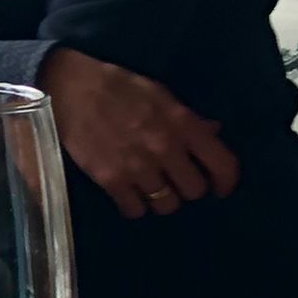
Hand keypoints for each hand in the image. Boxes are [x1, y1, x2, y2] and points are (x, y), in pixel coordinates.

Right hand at [39, 47, 239, 219]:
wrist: (71, 89)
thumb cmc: (119, 87)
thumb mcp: (161, 94)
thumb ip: (188, 119)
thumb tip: (213, 133)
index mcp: (182, 124)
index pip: (222, 164)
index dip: (226, 182)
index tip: (221, 187)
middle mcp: (165, 149)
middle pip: (194, 191)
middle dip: (188, 188)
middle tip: (176, 181)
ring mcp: (138, 167)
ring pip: (167, 205)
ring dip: (162, 199)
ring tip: (152, 189)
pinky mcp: (111, 180)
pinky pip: (135, 210)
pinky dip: (135, 206)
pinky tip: (129, 194)